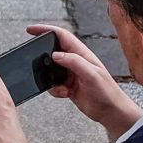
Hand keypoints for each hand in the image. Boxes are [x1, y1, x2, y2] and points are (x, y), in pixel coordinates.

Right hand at [24, 20, 137, 138]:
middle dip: (43, 55)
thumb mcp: (92, 74)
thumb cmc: (107, 92)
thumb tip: (55, 54)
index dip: (46, 30)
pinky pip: (54, 84)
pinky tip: (64, 94)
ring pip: (51, 70)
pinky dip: (55, 90)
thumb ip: (74, 62)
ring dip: (49, 78)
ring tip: (59, 86)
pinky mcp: (69, 86)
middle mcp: (76, 62)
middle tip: (32, 59)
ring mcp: (72, 74)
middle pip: (54, 51)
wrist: (110, 112)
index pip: (62, 36)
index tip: (31, 30)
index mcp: (82, 54)